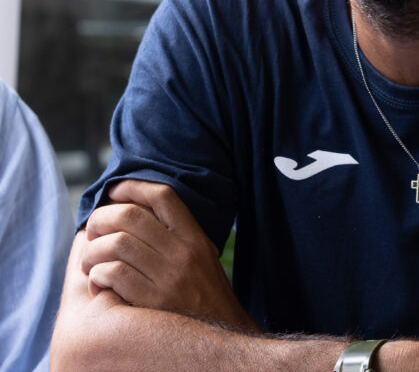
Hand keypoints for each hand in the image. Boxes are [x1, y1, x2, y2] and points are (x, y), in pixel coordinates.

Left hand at [82, 179, 257, 331]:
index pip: (163, 196)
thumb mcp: (203, 257)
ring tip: (89, 260)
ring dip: (93, 250)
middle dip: (102, 218)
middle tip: (92, 228)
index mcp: (195, 237)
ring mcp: (168, 277)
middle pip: (132, 216)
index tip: (115, 190)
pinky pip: (114, 275)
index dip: (133, 187)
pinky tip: (97, 283)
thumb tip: (142, 213)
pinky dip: (97, 275)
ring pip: (117, 245)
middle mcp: (182, 252)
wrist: (220, 340)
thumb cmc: (206, 297)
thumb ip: (179, 236)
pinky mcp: (152, 302)